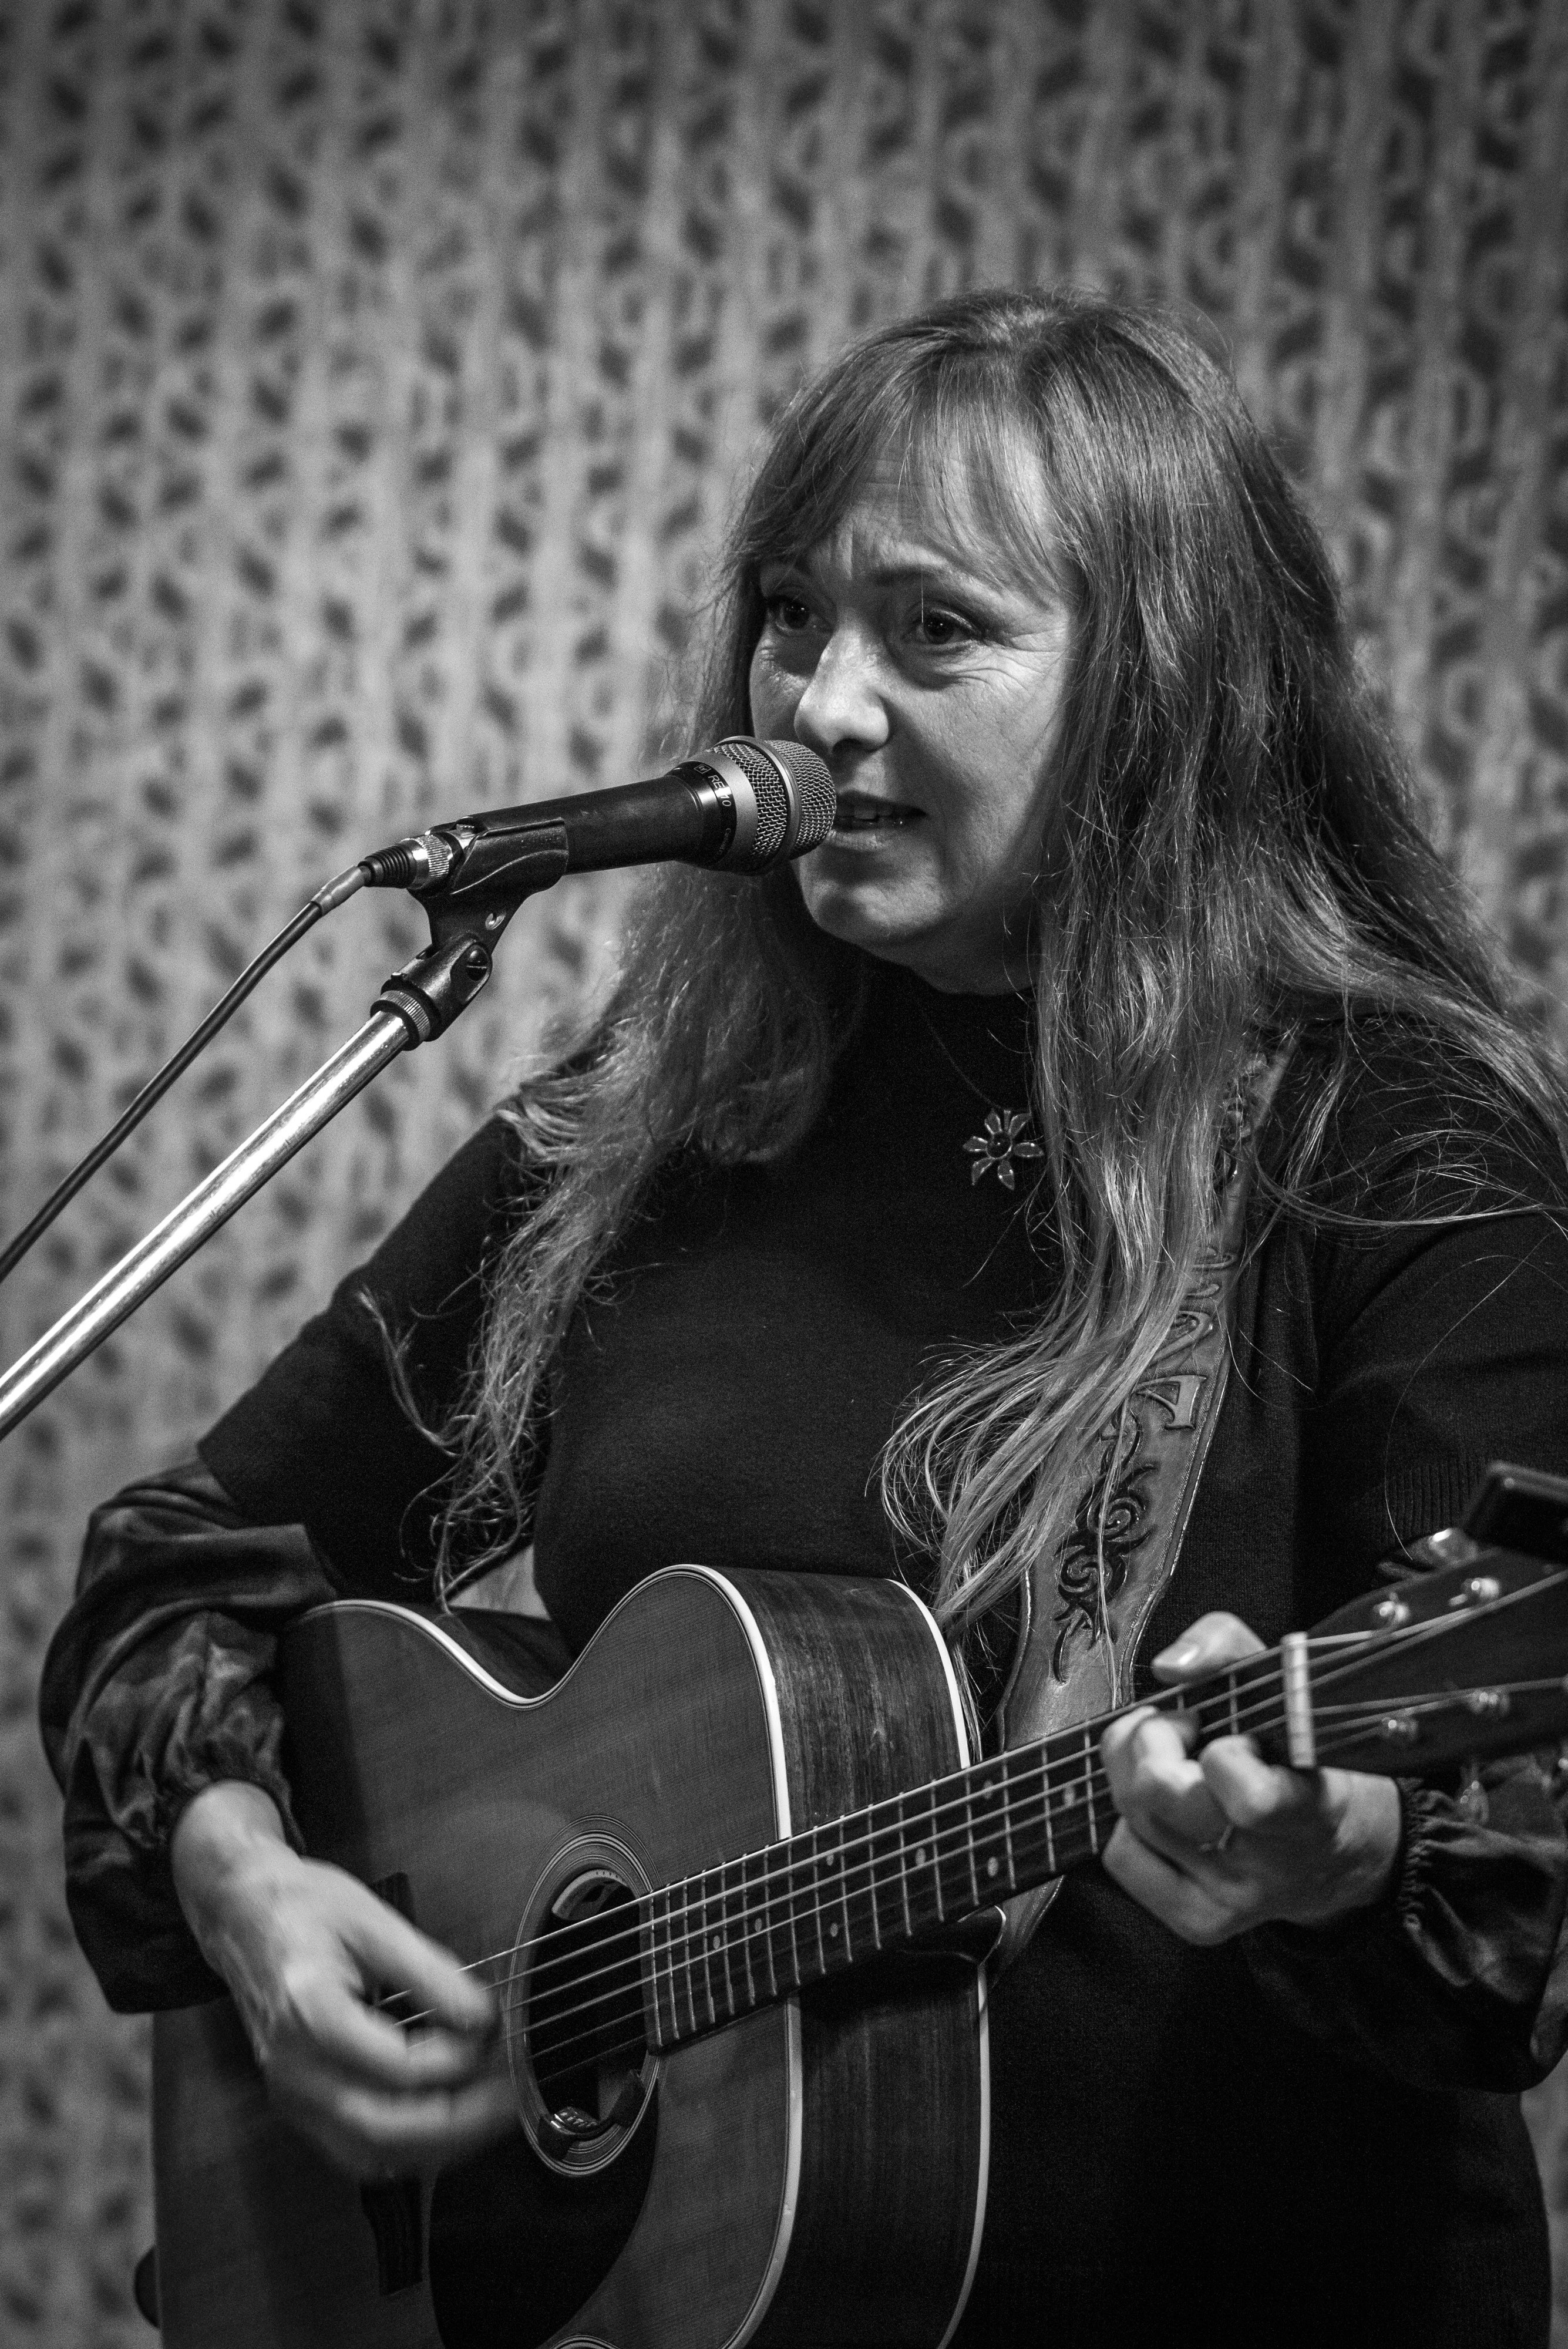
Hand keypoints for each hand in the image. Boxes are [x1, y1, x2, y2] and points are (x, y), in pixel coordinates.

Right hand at [171, 1781, 516, 2178]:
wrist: (243, 1916)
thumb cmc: (304, 1908)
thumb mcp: (375, 1921)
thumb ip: (430, 1974)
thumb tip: (482, 2019)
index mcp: (309, 2013)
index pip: (396, 2066)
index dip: (456, 2059)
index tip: (495, 2036)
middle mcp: (292, 2069)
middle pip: (382, 2128)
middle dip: (459, 2123)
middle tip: (510, 2099)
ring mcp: (290, 2096)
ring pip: (370, 2154)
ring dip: (438, 2146)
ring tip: (490, 2116)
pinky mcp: (297, 2106)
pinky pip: (354, 2151)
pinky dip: (406, 2149)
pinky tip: (447, 2127)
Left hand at [1100, 1612, 1401, 1946]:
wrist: (1339, 1853)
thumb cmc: (1300, 1754)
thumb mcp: (1280, 1683)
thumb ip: (1227, 1647)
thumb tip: (1170, 1667)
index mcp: (1308, 1807)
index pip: (1250, 1800)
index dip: (1223, 1754)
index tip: (1232, 1733)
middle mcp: (1269, 1864)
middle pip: (1160, 1796)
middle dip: (1154, 1740)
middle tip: (1182, 1729)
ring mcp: (1232, 1900)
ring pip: (1134, 1818)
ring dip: (1137, 1773)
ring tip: (1175, 1762)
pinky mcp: (1199, 1922)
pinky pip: (1123, 1859)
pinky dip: (1129, 1823)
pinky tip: (1165, 1810)